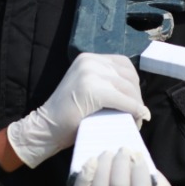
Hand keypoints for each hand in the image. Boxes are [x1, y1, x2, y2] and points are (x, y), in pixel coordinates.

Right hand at [6, 54, 148, 168]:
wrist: (45, 127)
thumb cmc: (67, 114)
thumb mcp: (87, 88)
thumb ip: (106, 83)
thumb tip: (135, 94)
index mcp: (88, 58)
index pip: (123, 64)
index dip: (134, 83)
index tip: (135, 100)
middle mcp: (89, 61)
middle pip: (128, 75)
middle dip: (137, 96)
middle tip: (138, 113)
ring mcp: (89, 73)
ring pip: (128, 88)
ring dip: (137, 105)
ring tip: (136, 119)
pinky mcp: (92, 89)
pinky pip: (123, 100)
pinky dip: (133, 110)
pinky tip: (136, 119)